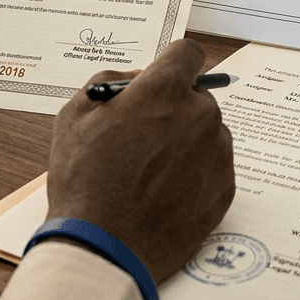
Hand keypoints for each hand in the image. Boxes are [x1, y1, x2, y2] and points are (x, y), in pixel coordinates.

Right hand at [47, 39, 234, 281]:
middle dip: (174, 110)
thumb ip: (108, 83)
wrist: (105, 247)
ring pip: (207, 133)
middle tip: (145, 138)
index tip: (166, 75)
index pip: (187, 52)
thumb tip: (135, 79)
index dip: (173, 63)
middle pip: (196, 98)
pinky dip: (195, 174)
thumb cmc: (85, 181)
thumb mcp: (74, 116)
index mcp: (164, 91)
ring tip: (151, 174)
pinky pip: (214, 167)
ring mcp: (217, 153)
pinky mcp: (225, 188)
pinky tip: (164, 194)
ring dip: (186, 143)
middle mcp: (200, 115)